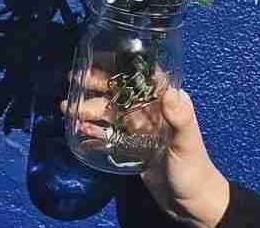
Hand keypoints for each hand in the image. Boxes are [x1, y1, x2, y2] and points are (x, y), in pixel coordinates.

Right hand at [61, 75, 228, 227]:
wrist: (190, 203)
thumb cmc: (193, 169)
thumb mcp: (188, 143)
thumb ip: (181, 118)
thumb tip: (170, 92)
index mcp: (166, 104)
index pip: (143, 75)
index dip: (122, 64)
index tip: (99, 57)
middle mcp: (151, 111)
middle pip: (121, 91)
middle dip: (97, 84)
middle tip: (74, 79)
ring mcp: (139, 128)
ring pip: (111, 111)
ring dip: (90, 107)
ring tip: (67, 107)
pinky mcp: (130, 146)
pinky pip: (108, 133)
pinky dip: (93, 130)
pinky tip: (78, 128)